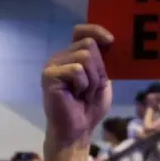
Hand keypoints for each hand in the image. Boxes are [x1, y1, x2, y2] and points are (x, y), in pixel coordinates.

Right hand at [42, 25, 113, 148]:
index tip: (111, 41)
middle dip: (98, 70)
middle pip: (89, 45)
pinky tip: (74, 96)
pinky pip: (76, 70)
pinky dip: (83, 85)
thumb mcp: (102, 80)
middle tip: (90, 89)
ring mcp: (53, 65)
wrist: (77, 130)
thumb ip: (102, 62)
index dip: (96, 30)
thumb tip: (110, 40)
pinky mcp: (49, 75)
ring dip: (92, 80)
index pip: (81, 31)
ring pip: (85, 57)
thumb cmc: (89, 107)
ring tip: (82, 94)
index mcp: (72, 56)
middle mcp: (61, 56)